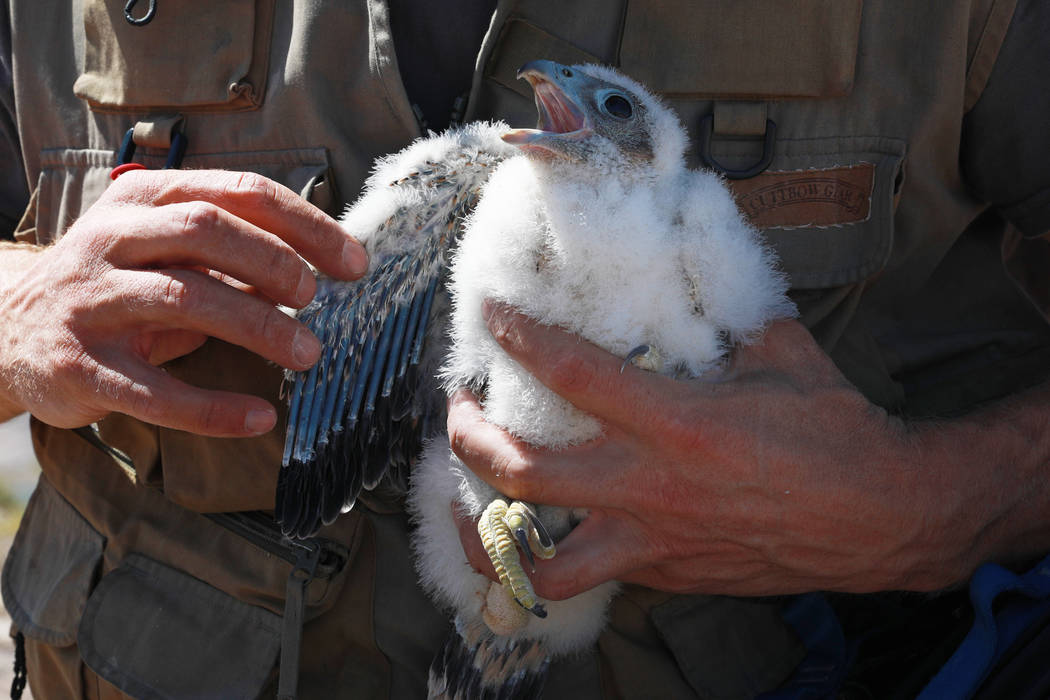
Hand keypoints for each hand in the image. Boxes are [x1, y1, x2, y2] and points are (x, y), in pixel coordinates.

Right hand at [0, 169, 366, 435]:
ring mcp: (91, 301)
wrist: (6, 329)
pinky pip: (153, 390)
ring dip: (256, 326)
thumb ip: (232, 252)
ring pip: (184, 299)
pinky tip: (259, 418)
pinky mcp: (79, 365)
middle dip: (275, 263)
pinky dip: (212, 408)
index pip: (240, 192)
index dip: (306, 225)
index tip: (353, 263)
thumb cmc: (115, 285)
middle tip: (316, 300)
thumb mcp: (166, 252)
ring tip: (306, 353)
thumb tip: (321, 269)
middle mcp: (112, 238)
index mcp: (144, 199)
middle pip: (207, 230)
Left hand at [448, 303, 989, 598]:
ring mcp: (651, 540)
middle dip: (468, 439)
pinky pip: (593, 572)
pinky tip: (558, 529)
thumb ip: (726, 317)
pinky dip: (562, 552)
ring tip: (469, 505)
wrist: (880, 519)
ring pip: (538, 560)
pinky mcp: (666, 575)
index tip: (492, 316)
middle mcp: (649, 486)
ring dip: (490, 532)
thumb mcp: (780, 354)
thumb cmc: (835, 433)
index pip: (570, 372)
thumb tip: (699, 275)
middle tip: (457, 410)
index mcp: (676, 421)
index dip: (519, 337)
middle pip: (522, 472)